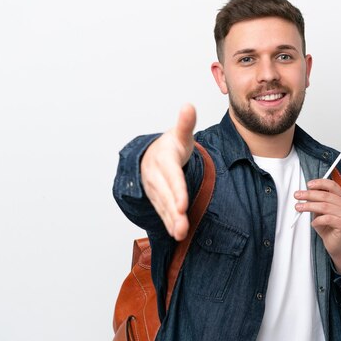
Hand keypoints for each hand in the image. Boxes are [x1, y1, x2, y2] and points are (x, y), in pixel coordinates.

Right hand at [140, 104, 195, 240]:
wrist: (152, 154)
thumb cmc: (171, 145)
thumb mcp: (180, 134)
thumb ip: (185, 123)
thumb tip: (189, 106)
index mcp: (163, 159)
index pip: (172, 177)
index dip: (177, 191)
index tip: (183, 205)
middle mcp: (156, 176)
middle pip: (166, 196)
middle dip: (174, 212)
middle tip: (182, 227)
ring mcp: (154, 188)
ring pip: (162, 206)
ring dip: (171, 221)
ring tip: (181, 234)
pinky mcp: (156, 198)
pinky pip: (161, 211)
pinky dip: (168, 222)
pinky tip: (177, 233)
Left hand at [294, 179, 340, 273]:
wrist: (337, 243)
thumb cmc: (329, 226)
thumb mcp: (321, 211)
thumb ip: (317, 201)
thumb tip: (305, 193)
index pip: (332, 185)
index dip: (319, 183)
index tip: (308, 185)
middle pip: (325, 195)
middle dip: (309, 194)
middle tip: (297, 195)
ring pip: (324, 206)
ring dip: (309, 206)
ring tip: (299, 207)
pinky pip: (326, 219)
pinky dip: (316, 220)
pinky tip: (313, 223)